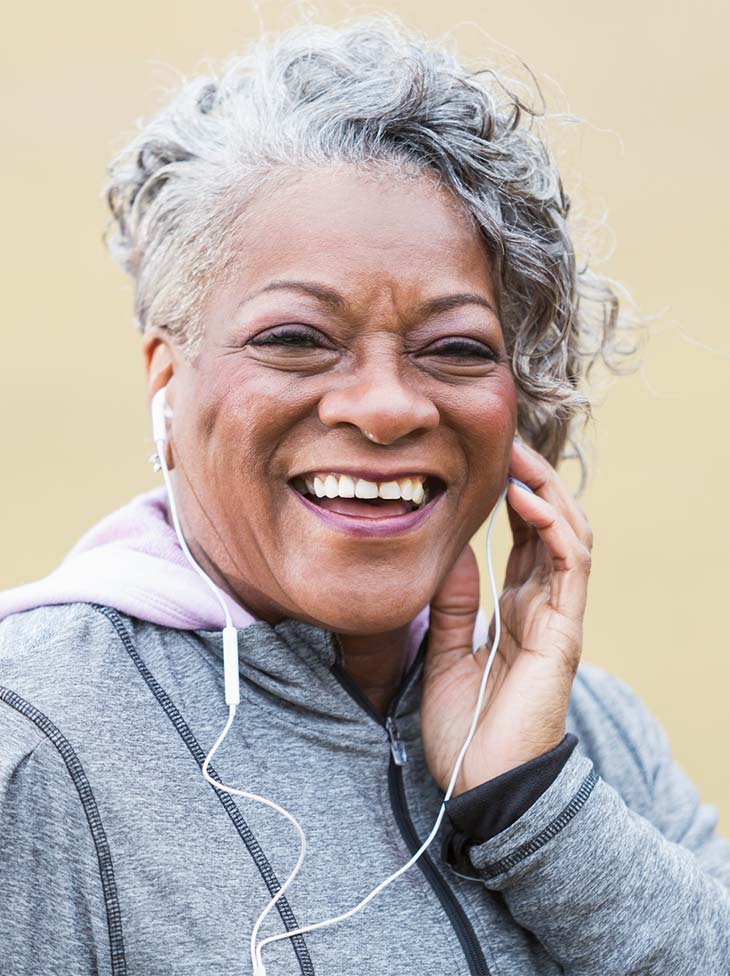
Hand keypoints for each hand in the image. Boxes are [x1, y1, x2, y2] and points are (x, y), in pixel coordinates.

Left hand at [421, 437, 593, 795]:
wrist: (480, 789)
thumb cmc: (463, 730)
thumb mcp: (444, 652)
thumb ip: (451, 602)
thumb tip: (452, 547)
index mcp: (513, 609)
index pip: (524, 537)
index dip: (511, 494)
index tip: (487, 458)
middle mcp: (540, 606)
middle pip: (549, 526)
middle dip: (531, 479)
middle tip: (505, 440)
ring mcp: (557, 617)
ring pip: (569, 536)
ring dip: (547, 491)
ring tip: (518, 456)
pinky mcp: (564, 632)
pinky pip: (571, 567)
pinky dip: (554, 527)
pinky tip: (528, 499)